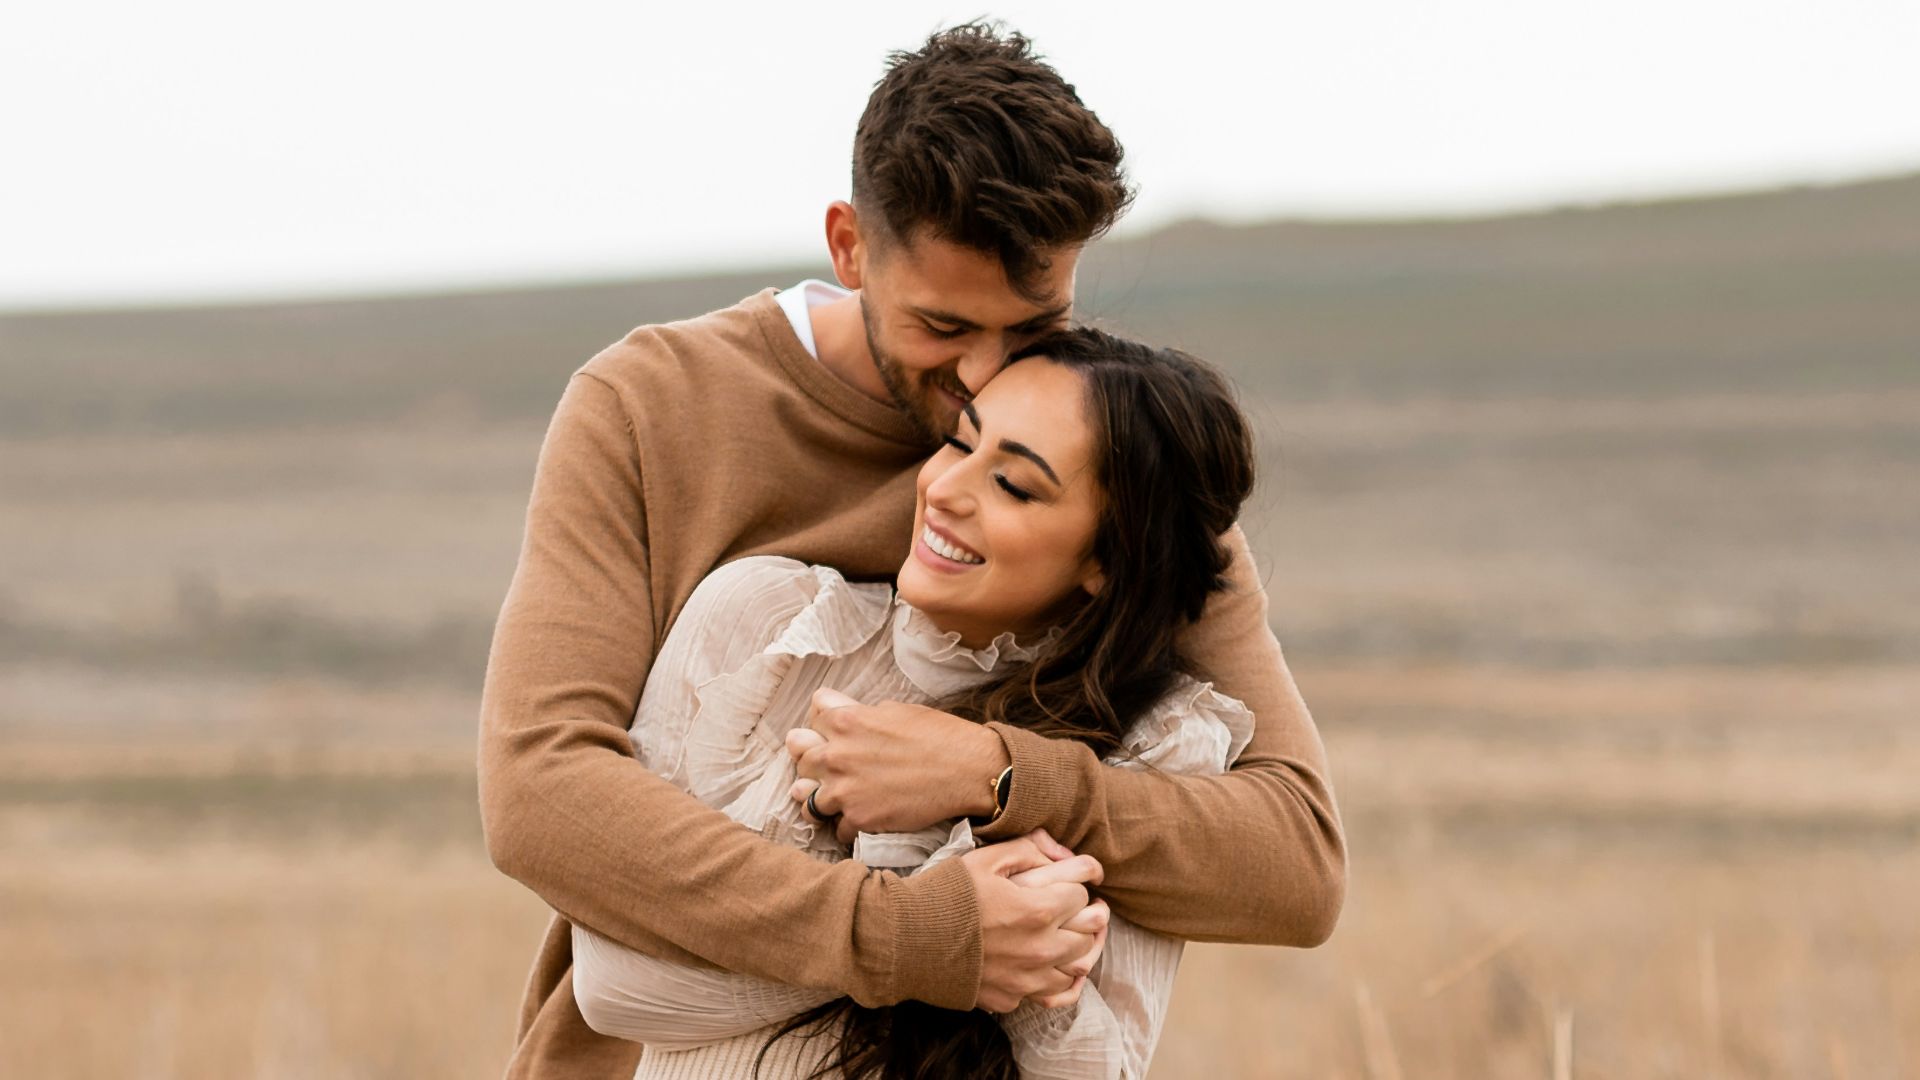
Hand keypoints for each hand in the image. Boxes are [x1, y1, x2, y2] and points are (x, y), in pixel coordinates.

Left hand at [787, 688, 1007, 843]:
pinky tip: (864, 818)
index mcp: (844, 721)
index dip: (825, 726)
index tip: (835, 734)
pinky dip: (849, 826)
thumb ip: (859, 713)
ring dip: (823, 799)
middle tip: (835, 769)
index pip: (811, 718)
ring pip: (808, 800)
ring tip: (840, 799)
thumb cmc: (939, 735)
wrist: (969, 771)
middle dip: (815, 762)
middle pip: (801, 759)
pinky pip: (836, 828)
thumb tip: (837, 712)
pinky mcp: (859, 820)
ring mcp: (844, 791)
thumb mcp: (894, 710)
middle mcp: (836, 755)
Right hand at [961, 831, 1109, 1013]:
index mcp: (1038, 910)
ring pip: (1076, 968)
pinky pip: (1048, 993)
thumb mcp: (986, 858)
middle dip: (1089, 915)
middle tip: (1082, 906)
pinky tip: (1048, 964)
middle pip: (1088, 934)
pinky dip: (1054, 978)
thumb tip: (1064, 852)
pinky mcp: (1010, 998)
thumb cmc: (945, 894)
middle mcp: (1040, 949)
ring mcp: (1026, 980)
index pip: (1082, 895)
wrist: (905, 939)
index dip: (1078, 883)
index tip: (1076, 879)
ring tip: (1068, 934)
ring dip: (1077, 949)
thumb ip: (1030, 848)